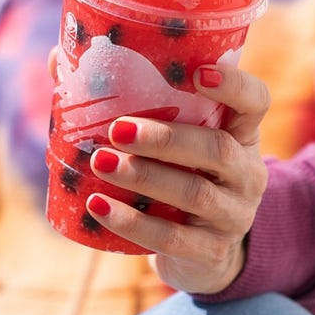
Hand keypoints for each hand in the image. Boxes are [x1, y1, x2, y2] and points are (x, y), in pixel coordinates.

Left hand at [48, 48, 269, 293]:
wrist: (201, 253)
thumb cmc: (174, 176)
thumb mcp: (167, 141)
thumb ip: (123, 100)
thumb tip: (59, 60)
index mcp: (239, 134)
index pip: (255, 102)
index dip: (234, 85)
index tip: (198, 72)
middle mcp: (245, 172)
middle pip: (218, 150)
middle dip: (166, 138)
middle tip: (118, 129)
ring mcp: (233, 215)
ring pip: (195, 194)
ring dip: (145, 176)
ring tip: (102, 162)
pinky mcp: (210, 252)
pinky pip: (173, 238)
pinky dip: (133, 223)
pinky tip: (99, 207)